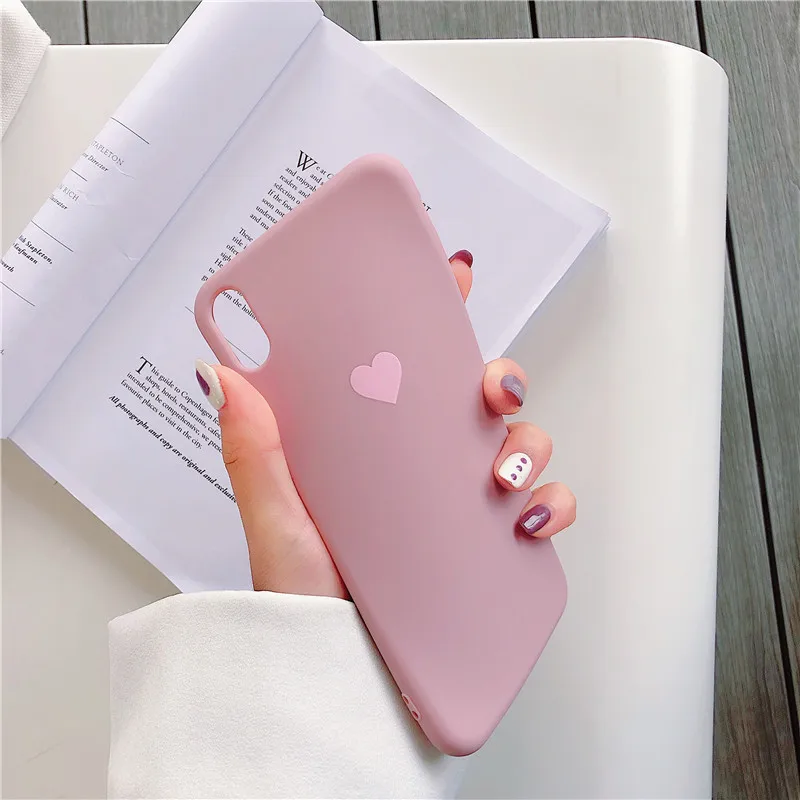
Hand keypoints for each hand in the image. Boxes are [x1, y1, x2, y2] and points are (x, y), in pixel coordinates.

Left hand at [195, 251, 575, 597]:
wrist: (336, 676)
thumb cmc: (302, 599)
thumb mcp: (277, 519)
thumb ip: (253, 450)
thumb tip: (221, 372)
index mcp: (374, 445)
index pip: (411, 365)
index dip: (440, 314)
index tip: (457, 274)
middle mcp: (423, 467)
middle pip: (479, 397)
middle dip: (501, 381)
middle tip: (493, 396)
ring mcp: (462, 504)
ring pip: (520, 445)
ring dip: (529, 446)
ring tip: (503, 480)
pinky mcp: (492, 546)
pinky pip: (541, 511)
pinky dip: (551, 506)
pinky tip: (529, 522)